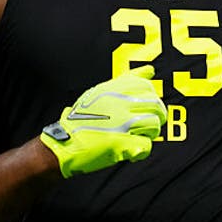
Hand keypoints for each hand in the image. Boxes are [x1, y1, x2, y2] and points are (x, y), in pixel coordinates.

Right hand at [40, 65, 166, 177]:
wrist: (64, 142)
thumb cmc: (81, 119)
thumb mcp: (99, 92)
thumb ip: (125, 81)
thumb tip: (150, 70)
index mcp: (112, 90)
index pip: (146, 86)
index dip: (152, 98)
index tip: (147, 106)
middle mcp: (118, 104)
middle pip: (155, 106)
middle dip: (157, 117)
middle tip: (148, 124)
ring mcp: (120, 124)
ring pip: (154, 125)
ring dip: (150, 133)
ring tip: (139, 137)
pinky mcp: (121, 143)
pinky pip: (146, 145)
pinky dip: (142, 150)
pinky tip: (132, 150)